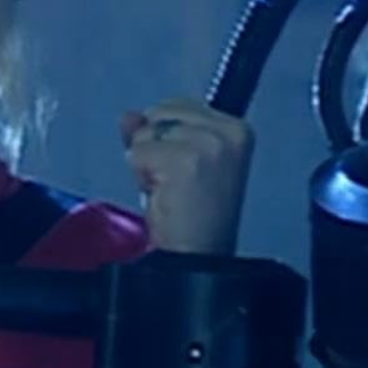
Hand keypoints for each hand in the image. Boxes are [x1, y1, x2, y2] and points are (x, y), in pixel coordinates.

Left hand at [120, 98, 253, 255]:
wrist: (198, 261)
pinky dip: (141, 176)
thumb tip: (129, 116)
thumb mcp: (180, 165)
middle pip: (160, 112)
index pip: (179, 105)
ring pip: (146, 132)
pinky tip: (162, 197)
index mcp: (237, 129)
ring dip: (146, 164)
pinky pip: (137, 153)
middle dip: (155, 147)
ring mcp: (210, 144)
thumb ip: (156, 133)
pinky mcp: (186, 160)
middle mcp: (229, 131)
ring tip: (169, 191)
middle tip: (174, 184)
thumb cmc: (193, 219)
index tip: (184, 173)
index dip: (167, 138)